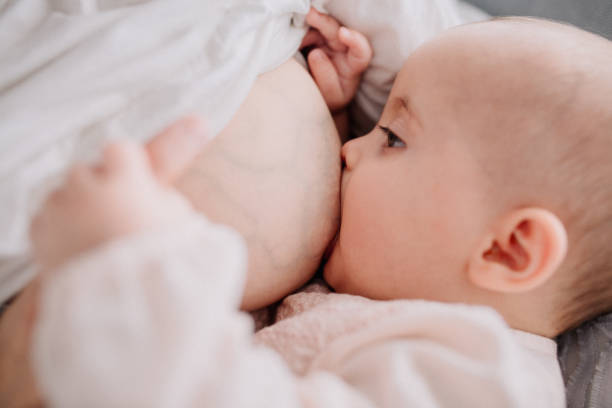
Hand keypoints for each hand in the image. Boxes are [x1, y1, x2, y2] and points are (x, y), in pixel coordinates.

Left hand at [30, 117, 209, 269]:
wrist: (128, 305)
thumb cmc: (162, 265)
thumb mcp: (180, 223)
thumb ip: (163, 197)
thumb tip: (153, 190)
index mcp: (125, 182)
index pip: (119, 150)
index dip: (127, 164)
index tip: (134, 177)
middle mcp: (87, 190)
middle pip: (85, 170)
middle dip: (98, 184)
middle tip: (114, 208)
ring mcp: (60, 213)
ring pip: (61, 194)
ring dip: (75, 205)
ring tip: (94, 231)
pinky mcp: (40, 237)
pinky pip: (44, 219)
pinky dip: (57, 226)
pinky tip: (76, 243)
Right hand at [300, 8, 371, 111]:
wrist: (319, 98)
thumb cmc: (329, 100)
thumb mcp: (331, 96)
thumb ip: (326, 78)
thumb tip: (316, 52)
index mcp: (354, 67)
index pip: (362, 52)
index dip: (355, 40)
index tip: (343, 33)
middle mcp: (344, 51)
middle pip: (338, 32)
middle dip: (324, 22)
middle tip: (309, 15)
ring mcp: (330, 43)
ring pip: (321, 28)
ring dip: (309, 27)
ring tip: (295, 38)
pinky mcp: (316, 39)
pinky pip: (309, 29)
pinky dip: (301, 31)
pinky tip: (294, 36)